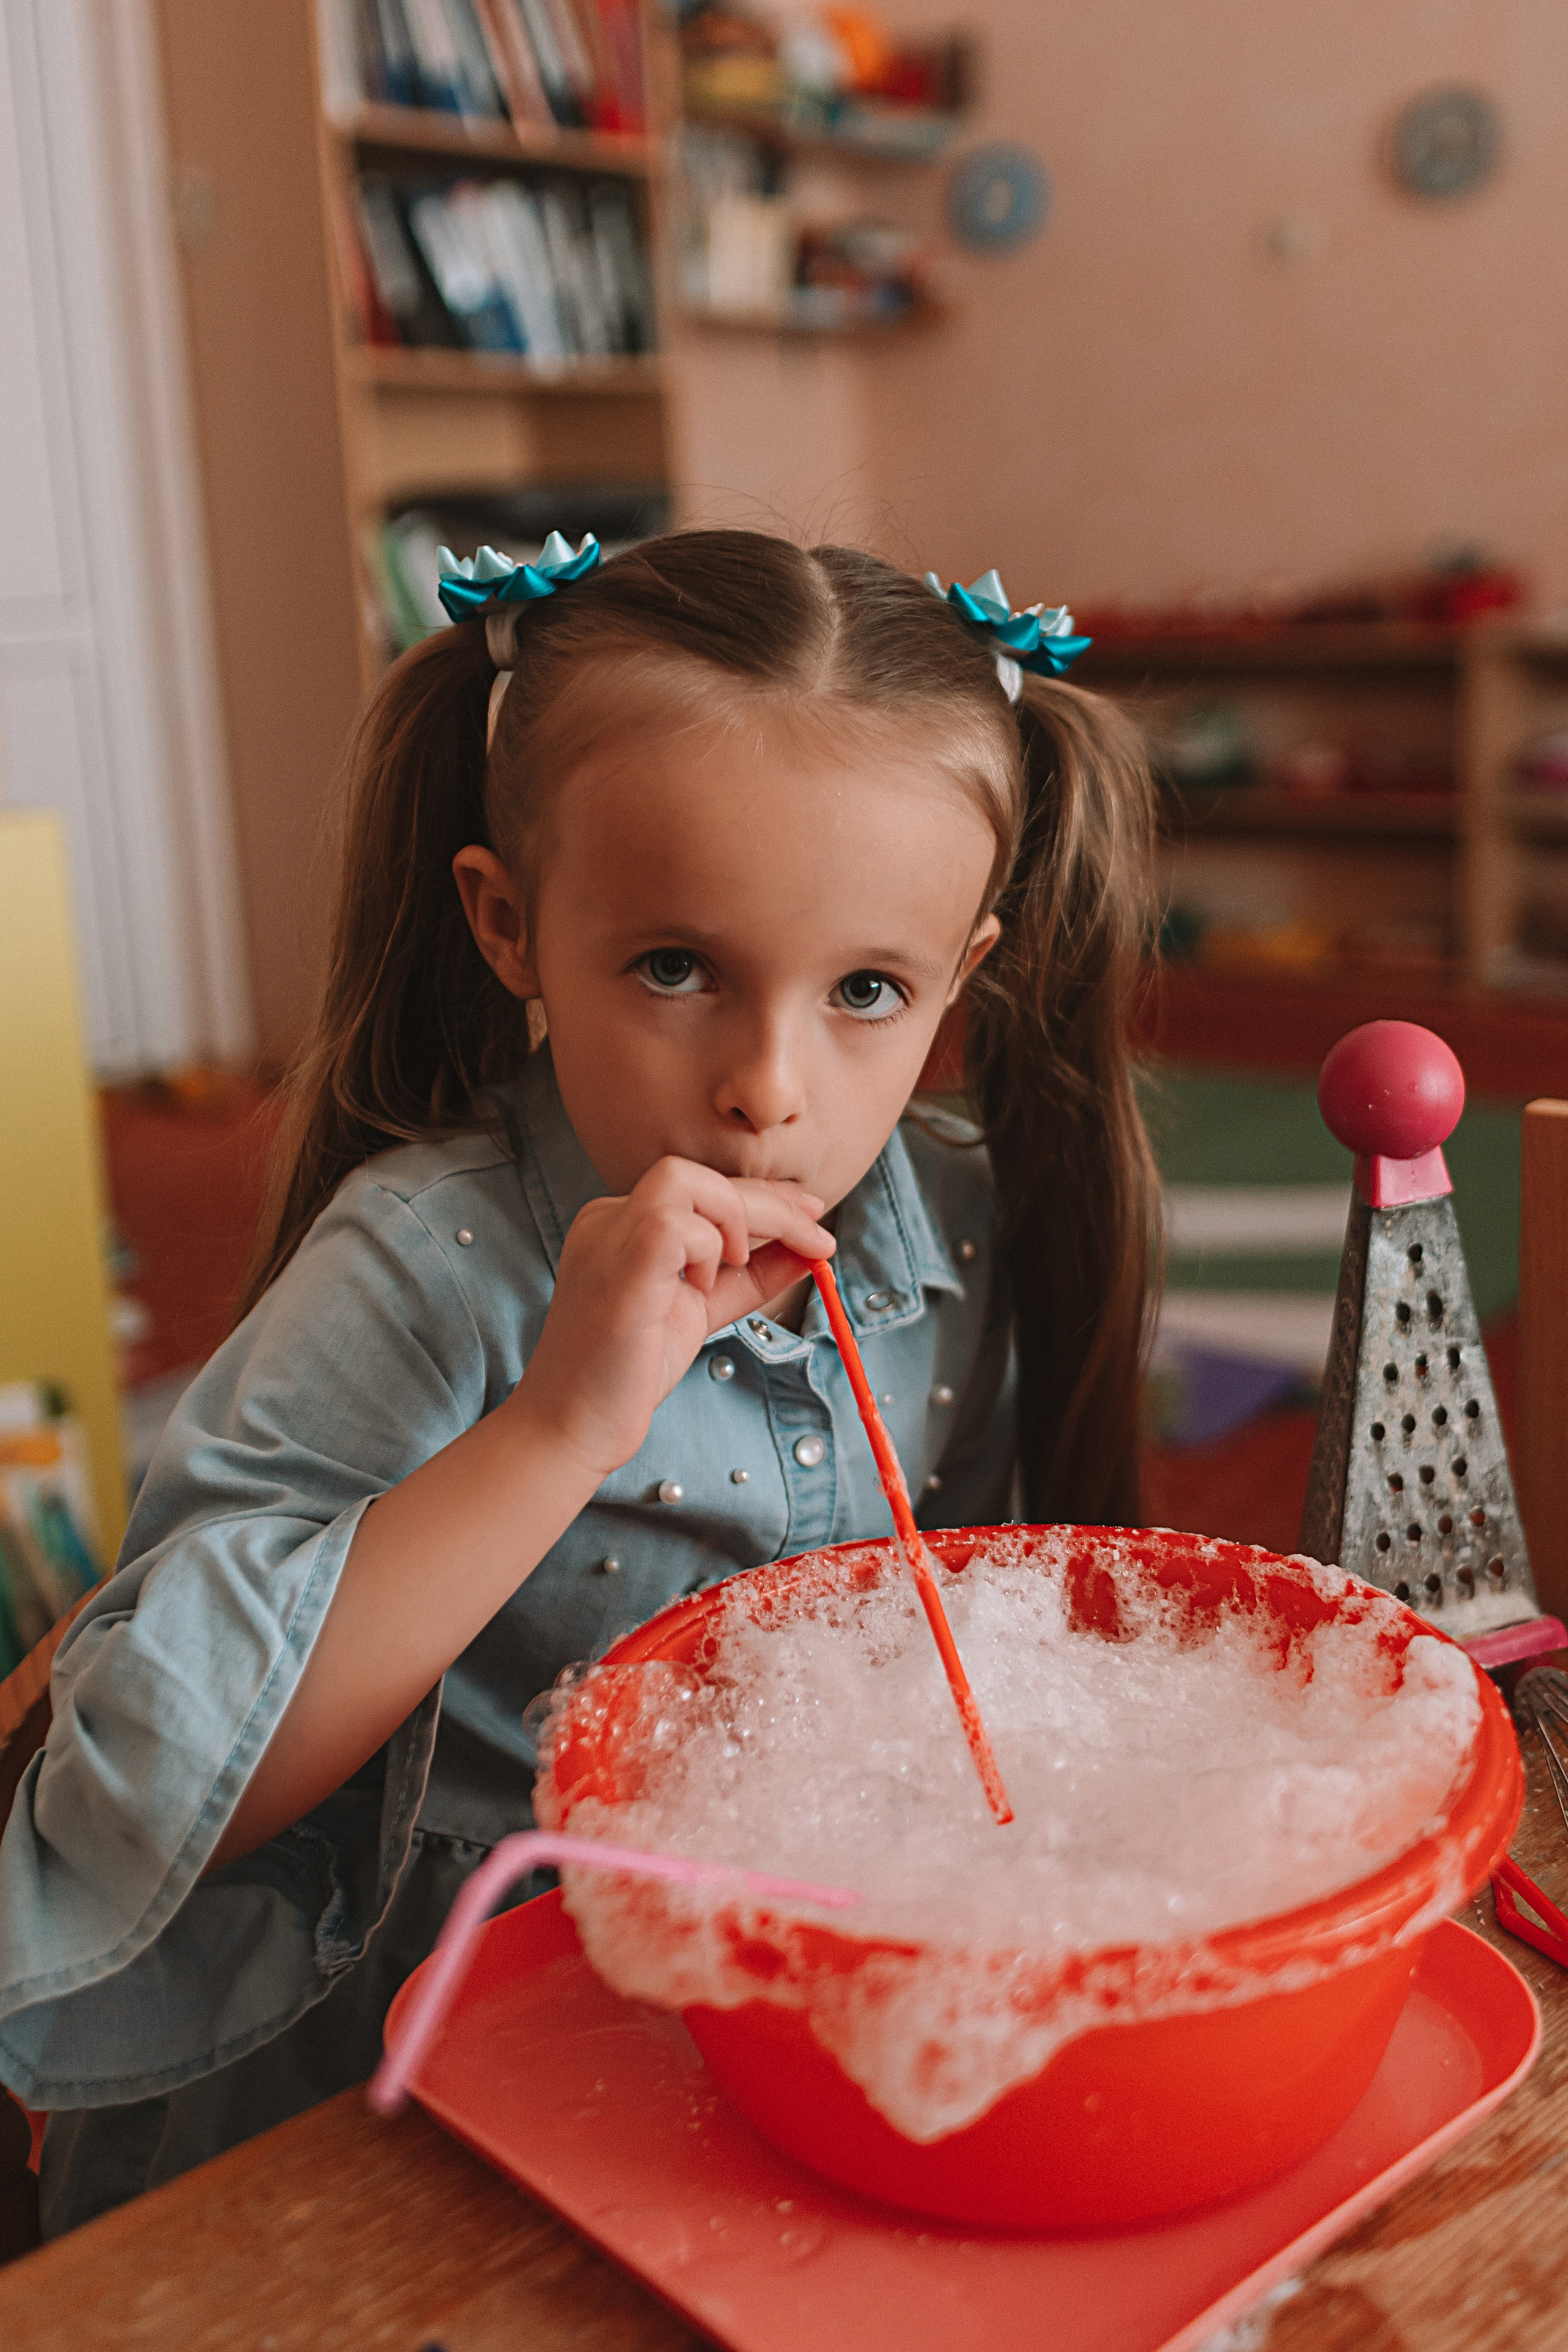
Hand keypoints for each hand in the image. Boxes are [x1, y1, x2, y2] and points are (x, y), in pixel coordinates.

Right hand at [510, 1158, 833, 1481]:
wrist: (571, 1428)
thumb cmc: (627, 1374)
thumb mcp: (702, 1310)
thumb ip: (749, 1278)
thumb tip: (809, 1250)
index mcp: (621, 1224)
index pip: (700, 1189)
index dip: (764, 1199)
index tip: (811, 1219)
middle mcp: (607, 1220)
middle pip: (697, 1178)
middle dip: (770, 1203)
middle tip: (817, 1240)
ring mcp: (605, 1241)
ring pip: (682, 1181)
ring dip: (735, 1217)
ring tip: (739, 1267)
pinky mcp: (617, 1273)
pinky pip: (672, 1224)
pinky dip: (706, 1247)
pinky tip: (703, 1285)